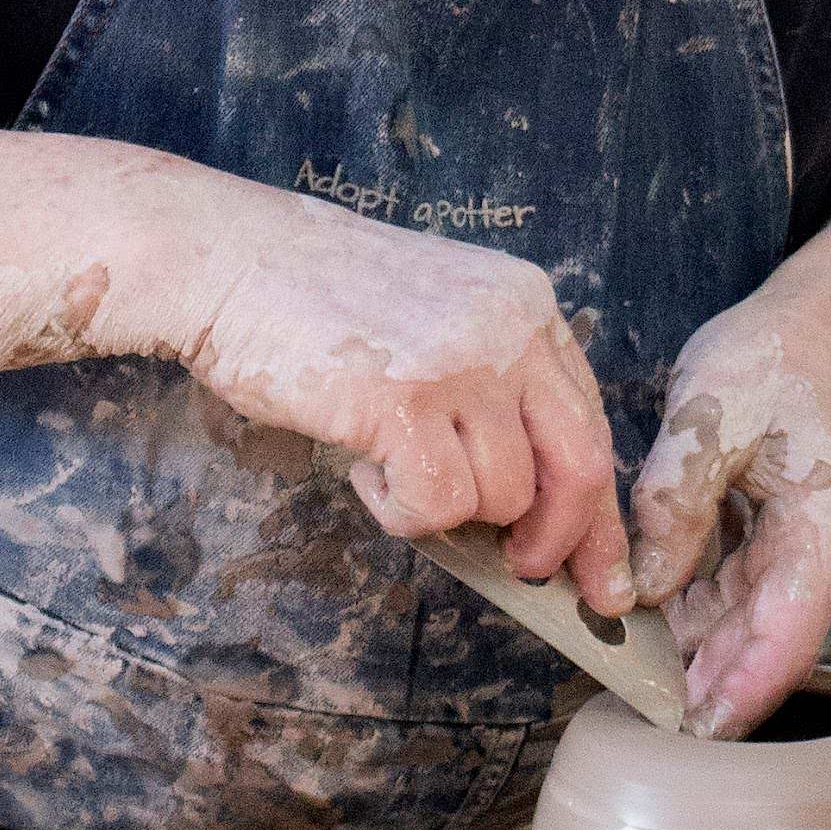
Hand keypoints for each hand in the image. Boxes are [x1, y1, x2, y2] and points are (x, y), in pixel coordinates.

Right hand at [169, 182, 632, 614]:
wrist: (229, 257)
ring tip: (388, 467)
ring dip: (445, 511)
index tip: (600, 570)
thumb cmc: (314, 298)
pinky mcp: (406, 400)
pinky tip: (365, 470)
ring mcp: (463, 361)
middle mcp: (510, 326)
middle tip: (527, 572)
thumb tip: (526, 509)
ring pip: (502, 495)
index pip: (590, 420)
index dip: (596, 506)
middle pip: (579, 465)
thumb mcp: (436, 320)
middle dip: (561, 539)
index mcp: (526, 303)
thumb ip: (489, 390)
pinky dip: (402, 513)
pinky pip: (438, 505)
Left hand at [627, 297, 830, 738]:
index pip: (788, 634)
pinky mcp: (763, 556)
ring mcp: (792, 565)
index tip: (693, 729)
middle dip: (699, 688)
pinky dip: (679, 615)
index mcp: (821, 534)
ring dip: (682, 656)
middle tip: (626, 712)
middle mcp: (816, 565)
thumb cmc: (771, 366)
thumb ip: (676, 501)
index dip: (740, 687)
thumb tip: (645, 587)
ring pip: (733, 632)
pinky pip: (720, 601)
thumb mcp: (712, 416)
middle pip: (757, 648)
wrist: (814, 339)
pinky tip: (628, 624)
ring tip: (613, 671)